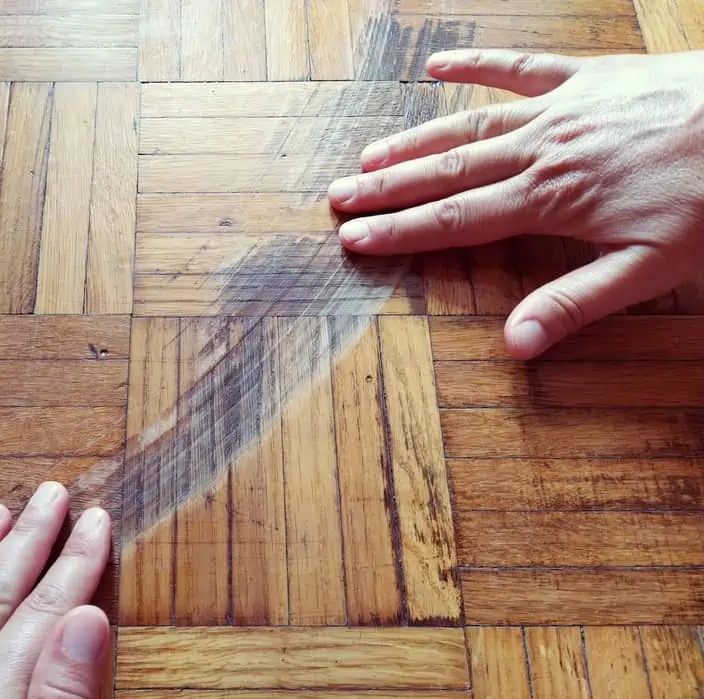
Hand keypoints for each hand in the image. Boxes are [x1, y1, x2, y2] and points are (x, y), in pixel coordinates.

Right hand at [328, 49, 703, 358]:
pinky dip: (475, 64)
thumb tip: (514, 345)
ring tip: (368, 154)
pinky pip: (519, 66)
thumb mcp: (650, 268)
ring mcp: (559, 108)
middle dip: (387, 187)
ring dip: (414, 141)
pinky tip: (436, 66)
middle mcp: (539, 151)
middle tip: (337, 196)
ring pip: (467, 124)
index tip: (353, 238)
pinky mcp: (586, 76)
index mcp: (548, 200)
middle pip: (445, 172)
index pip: (454, 221)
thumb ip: (576, 303)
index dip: (399, 232)